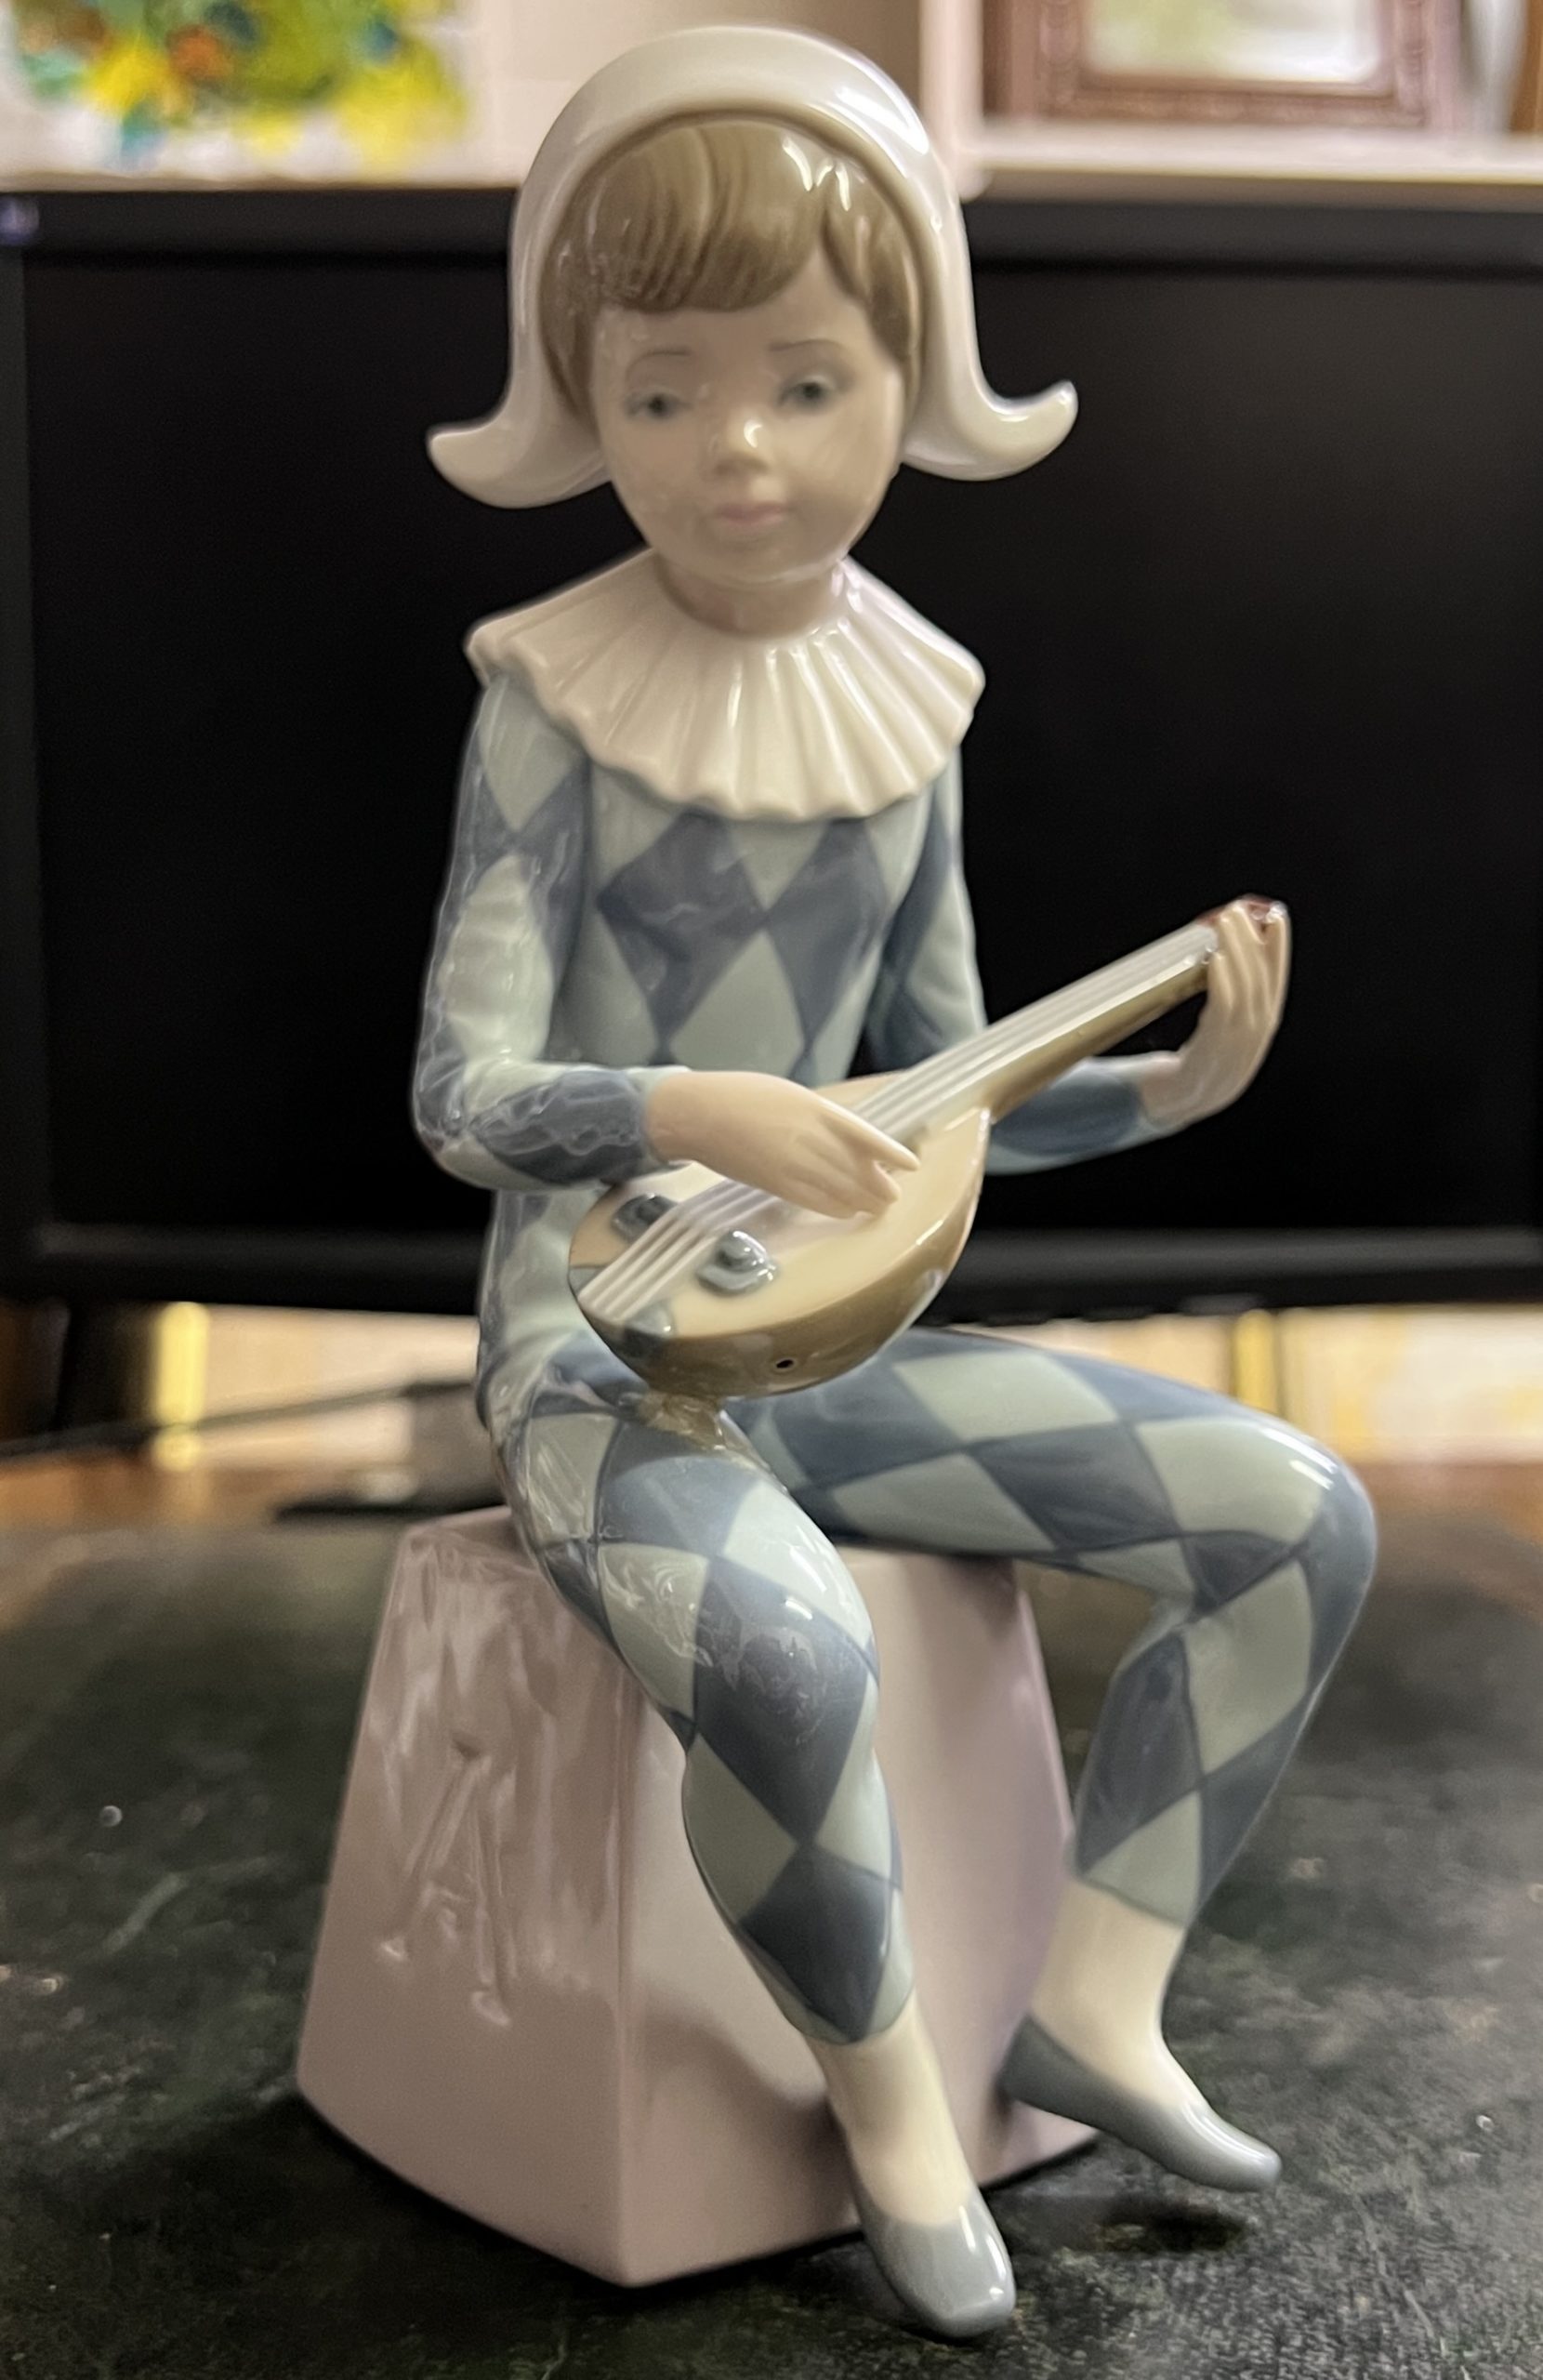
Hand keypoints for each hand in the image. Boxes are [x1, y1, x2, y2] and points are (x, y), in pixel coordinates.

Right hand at [646, 1071, 918, 1218]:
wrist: (698, 1114)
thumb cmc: (742, 1096)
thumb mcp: (788, 1095)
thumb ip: (818, 1116)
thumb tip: (845, 1138)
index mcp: (814, 1109)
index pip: (864, 1136)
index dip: (890, 1153)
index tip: (911, 1164)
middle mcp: (808, 1138)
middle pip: (856, 1168)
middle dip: (879, 1184)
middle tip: (893, 1194)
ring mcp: (791, 1163)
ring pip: (839, 1188)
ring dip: (863, 1200)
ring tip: (878, 1207)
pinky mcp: (774, 1184)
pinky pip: (814, 1201)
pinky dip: (835, 1207)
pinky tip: (847, 1212)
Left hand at [1138, 899, 1290, 1130]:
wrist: (1165, 1108)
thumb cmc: (1184, 1063)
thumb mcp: (1213, 1029)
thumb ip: (1223, 996)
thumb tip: (1220, 949)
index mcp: (1257, 1036)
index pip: (1275, 986)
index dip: (1278, 950)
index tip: (1276, 916)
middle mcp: (1252, 1046)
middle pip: (1261, 987)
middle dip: (1253, 945)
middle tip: (1238, 912)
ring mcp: (1235, 1057)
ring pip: (1245, 997)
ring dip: (1237, 955)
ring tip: (1225, 926)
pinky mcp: (1210, 1063)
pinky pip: (1222, 1017)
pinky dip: (1223, 984)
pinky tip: (1215, 961)